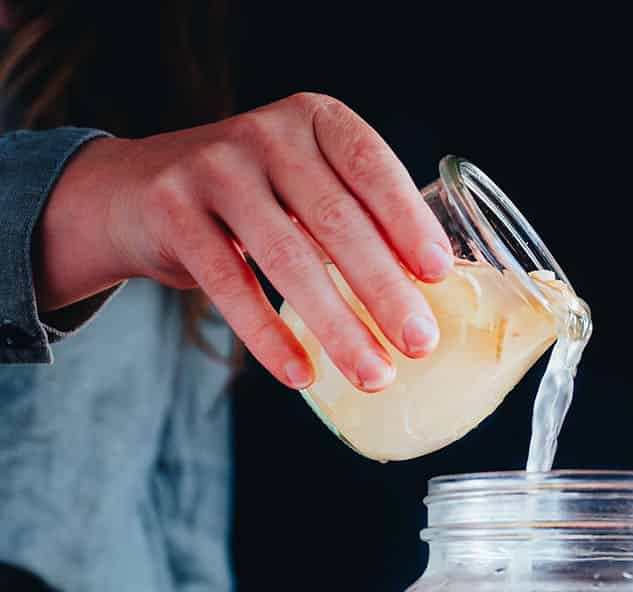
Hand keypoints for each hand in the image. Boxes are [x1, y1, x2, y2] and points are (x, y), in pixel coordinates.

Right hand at [34, 94, 453, 389]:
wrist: (139, 192)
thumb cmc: (255, 202)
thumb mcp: (306, 187)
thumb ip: (359, 221)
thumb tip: (432, 298)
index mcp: (314, 120)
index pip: (371, 165)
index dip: (408, 220)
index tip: (439, 274)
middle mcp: (265, 132)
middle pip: (336, 220)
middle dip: (384, 290)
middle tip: (421, 345)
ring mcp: (214, 167)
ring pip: (287, 257)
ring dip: (338, 326)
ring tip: (375, 376)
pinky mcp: (172, 210)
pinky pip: (229, 283)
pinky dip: (269, 336)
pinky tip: (302, 375)